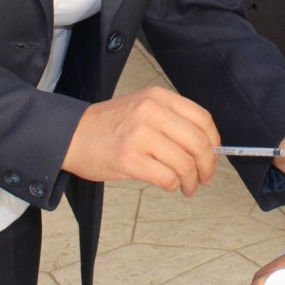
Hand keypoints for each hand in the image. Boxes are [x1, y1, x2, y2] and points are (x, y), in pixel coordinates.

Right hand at [62, 86, 217, 195]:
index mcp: (158, 97)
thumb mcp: (142, 107)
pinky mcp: (128, 159)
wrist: (71, 135)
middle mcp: (151, 112)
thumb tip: (204, 145)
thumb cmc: (108, 125)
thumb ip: (171, 120)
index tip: (214, 154)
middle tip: (205, 177)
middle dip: (208, 165)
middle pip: (198, 142)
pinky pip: (166, 177)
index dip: (214, 141)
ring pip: (184, 163)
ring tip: (188, 186)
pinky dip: (173, 185)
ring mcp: (139, 135)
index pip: (202, 118)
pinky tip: (170, 186)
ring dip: (191, 180)